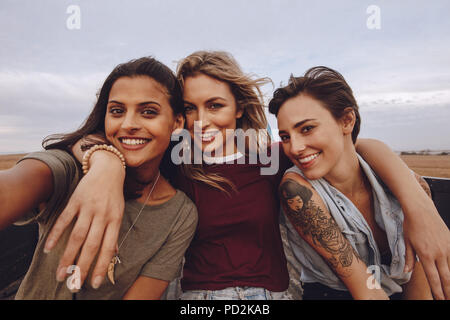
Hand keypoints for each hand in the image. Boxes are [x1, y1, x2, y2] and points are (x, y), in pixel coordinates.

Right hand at [44, 151, 124, 288]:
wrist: (108, 170)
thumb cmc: (114, 196)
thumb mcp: (118, 213)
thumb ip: (114, 233)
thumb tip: (114, 254)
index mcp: (115, 220)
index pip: (109, 247)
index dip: (102, 266)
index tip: (95, 283)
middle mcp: (103, 215)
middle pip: (91, 245)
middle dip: (82, 266)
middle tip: (73, 284)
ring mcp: (89, 207)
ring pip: (77, 235)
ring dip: (67, 256)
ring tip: (61, 272)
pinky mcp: (76, 200)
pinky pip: (65, 219)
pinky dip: (56, 234)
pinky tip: (49, 248)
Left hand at [403, 196, 449, 299]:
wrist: (421, 210)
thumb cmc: (411, 225)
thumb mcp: (406, 242)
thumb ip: (408, 258)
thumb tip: (406, 271)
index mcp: (425, 255)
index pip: (433, 278)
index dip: (437, 291)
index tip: (440, 299)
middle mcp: (438, 253)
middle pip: (446, 277)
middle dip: (448, 290)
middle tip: (448, 299)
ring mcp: (446, 247)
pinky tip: (449, 271)